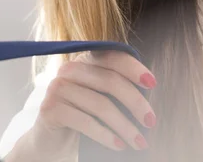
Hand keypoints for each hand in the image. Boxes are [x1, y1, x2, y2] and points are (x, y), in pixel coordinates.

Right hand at [31, 51, 156, 153]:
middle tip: (151, 121)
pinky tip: (119, 145)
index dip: (133, 68)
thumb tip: (149, 96)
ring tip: (139, 142)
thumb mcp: (101, 98)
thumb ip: (117, 89)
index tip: (152, 83)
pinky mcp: (50, 108)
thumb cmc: (83, 117)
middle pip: (109, 81)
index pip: (111, 57)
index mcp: (84, 60)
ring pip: (100, 104)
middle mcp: (69, 69)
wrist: (51, 140)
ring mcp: (57, 87)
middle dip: (135, 102)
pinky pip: (85, 121)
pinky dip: (105, 135)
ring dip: (124, 126)